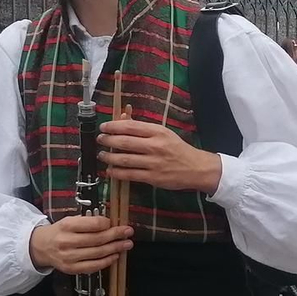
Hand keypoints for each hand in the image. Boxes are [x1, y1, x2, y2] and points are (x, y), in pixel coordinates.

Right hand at [29, 214, 132, 274]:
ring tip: (126, 244)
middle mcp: (67, 242)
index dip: (106, 224)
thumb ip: (87, 222)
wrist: (41, 247)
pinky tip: (115, 256)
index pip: (92, 225)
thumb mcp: (69, 220)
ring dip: (115, 248)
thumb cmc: (59, 232)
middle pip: (97, 239)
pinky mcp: (72, 269)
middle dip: (116, 235)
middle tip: (128, 232)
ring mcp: (69, 257)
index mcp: (66, 226)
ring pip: (98, 253)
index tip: (115, 222)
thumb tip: (110, 223)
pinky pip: (94, 266)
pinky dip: (107, 261)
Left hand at [98, 118, 222, 192]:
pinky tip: (110, 171)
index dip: (114, 126)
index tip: (104, 127)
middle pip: (125, 142)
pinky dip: (117, 173)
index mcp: (157, 132)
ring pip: (125, 159)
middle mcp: (155, 146)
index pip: (130, 126)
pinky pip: (130, 175)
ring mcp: (153, 163)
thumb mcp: (163, 133)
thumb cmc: (178, 149)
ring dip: (109, 157)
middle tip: (100, 140)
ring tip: (101, 155)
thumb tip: (123, 118)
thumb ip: (143, 128)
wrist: (196, 168)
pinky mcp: (153, 177)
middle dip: (108, 141)